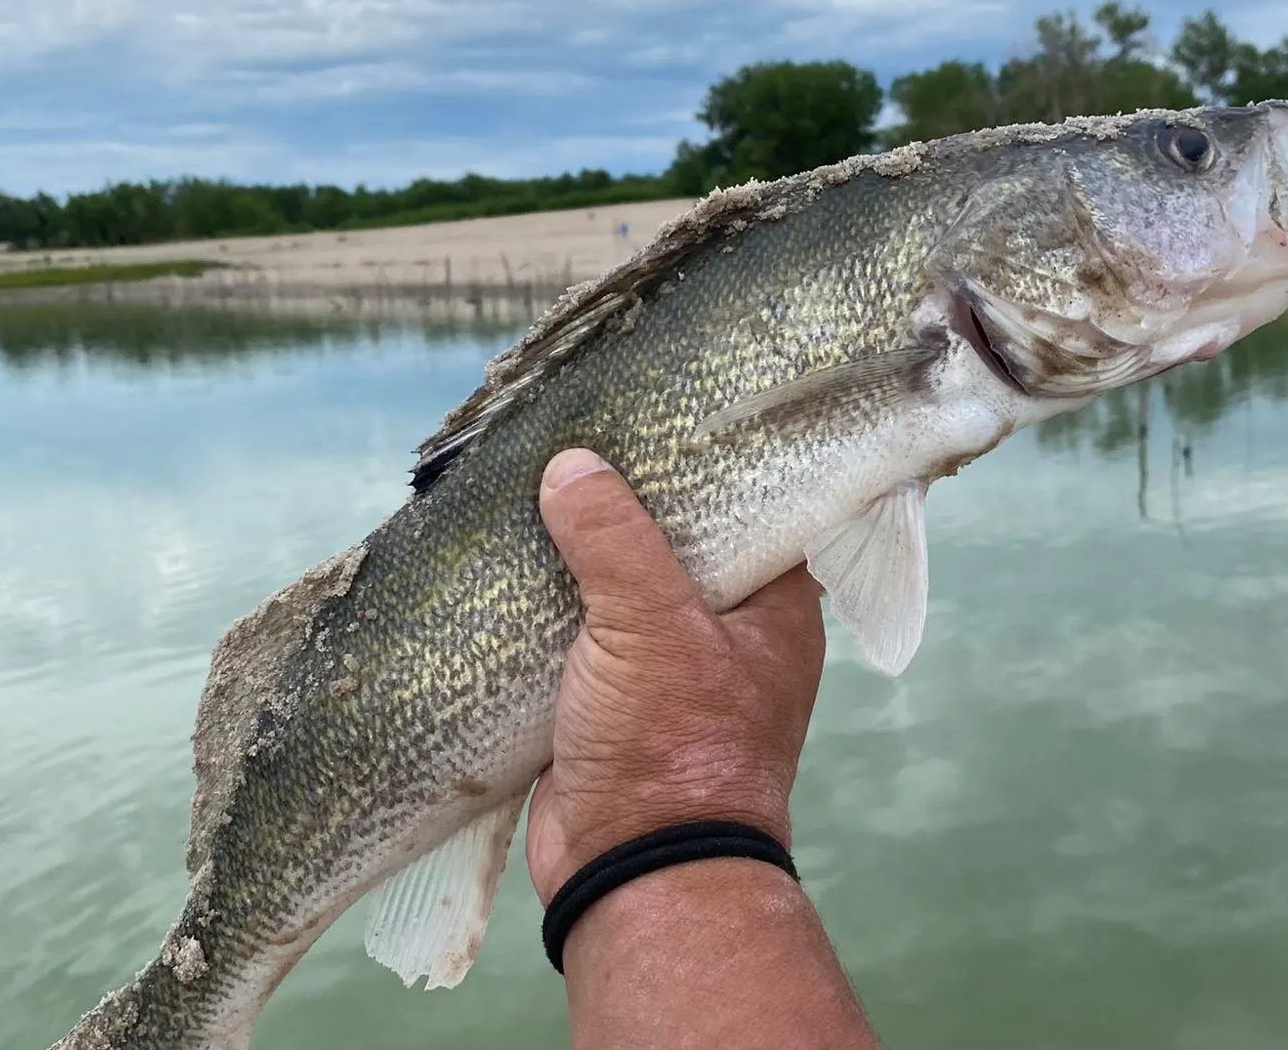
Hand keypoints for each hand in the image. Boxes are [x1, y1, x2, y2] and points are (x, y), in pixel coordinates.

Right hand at [525, 447, 825, 904]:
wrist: (631, 877)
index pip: (756, 507)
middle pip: (679, 540)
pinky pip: (584, 626)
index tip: (666, 411)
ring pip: (625, 583)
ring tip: (539, 475)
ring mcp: (669, 664)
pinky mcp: (613, 694)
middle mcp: (728, 629)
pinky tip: (514, 550)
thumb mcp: (650, 626)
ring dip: (583, 548)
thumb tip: (570, 466)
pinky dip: (554, 597)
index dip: (714, 460)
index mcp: (773, 606)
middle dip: (630, 498)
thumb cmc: (673, 746)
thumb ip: (613, 538)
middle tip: (583, 430)